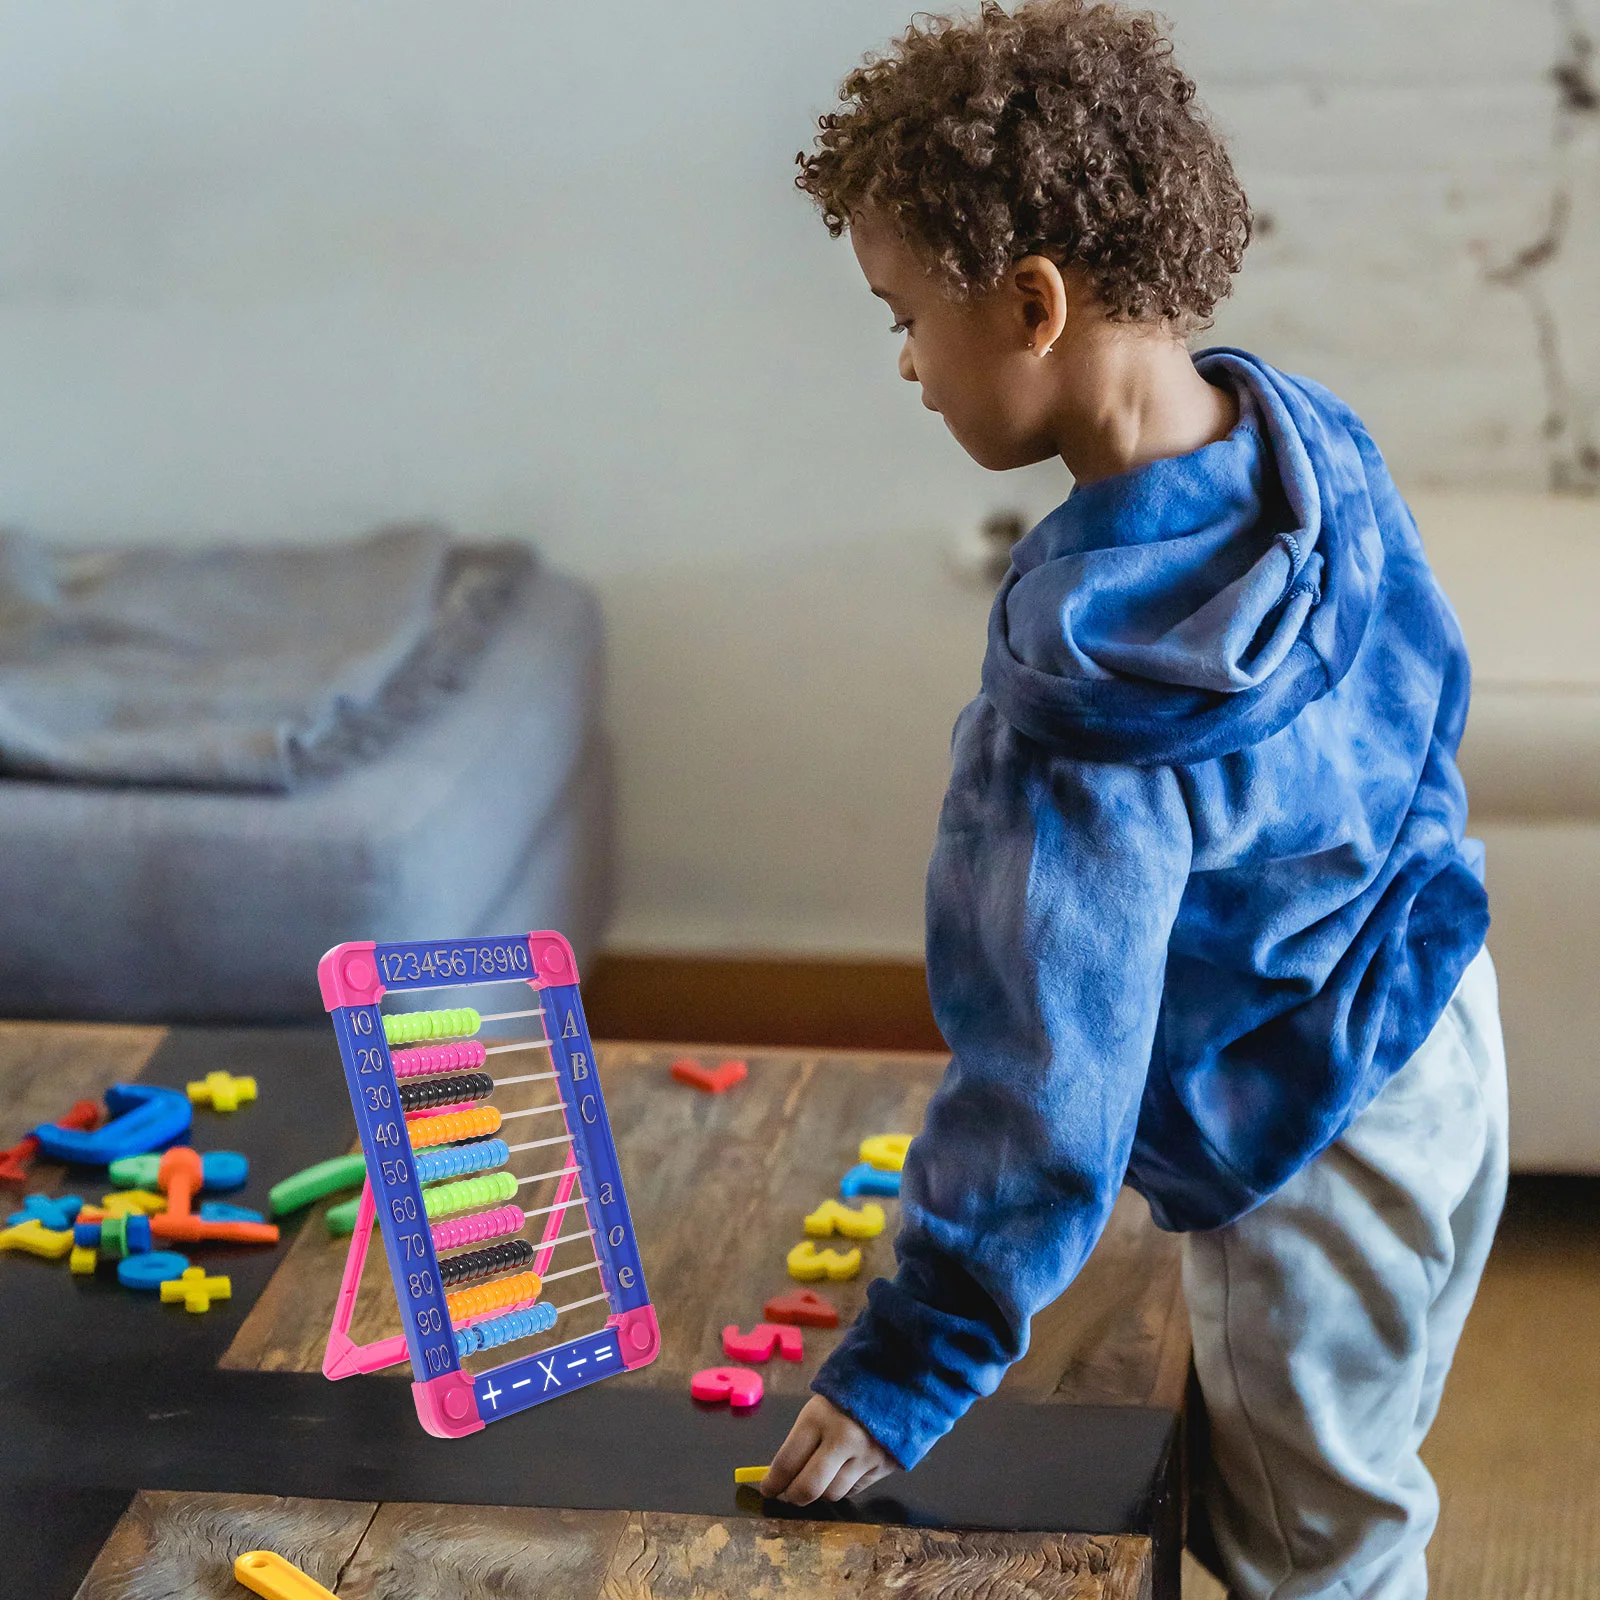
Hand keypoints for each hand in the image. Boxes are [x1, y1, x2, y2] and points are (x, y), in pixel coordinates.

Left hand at [762, 1393, 897, 1504]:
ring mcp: (866, 1455)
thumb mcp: (818, 1407)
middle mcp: (843, 1440)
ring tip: (815, 1482)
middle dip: (792, 1496)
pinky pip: (855, 1490)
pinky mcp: (885, 1466)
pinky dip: (842, 1487)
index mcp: (818, 1418)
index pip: (787, 1463)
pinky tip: (839, 1474)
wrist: (896, 1377)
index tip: (767, 1488)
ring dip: (819, 1493)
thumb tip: (782, 1475)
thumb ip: (802, 1440)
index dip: (772, 1482)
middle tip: (786, 1495)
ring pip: (833, 1494)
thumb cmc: (848, 1390)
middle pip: (809, 1488)